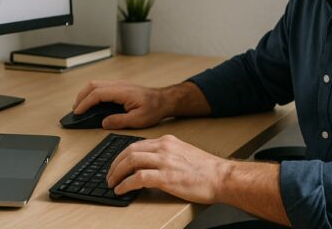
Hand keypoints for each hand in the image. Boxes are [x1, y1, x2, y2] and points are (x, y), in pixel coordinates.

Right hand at [73, 80, 168, 128]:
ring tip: (80, 107)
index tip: (78, 112)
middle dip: (81, 97)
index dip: (86, 103)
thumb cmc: (154, 109)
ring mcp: (119, 84)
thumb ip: (119, 121)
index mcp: (123, 92)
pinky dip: (92, 93)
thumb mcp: (138, 120)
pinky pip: (102, 86)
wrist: (164, 100)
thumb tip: (104, 123)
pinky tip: (91, 103)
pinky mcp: (120, 87)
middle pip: (93, 85)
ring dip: (86, 94)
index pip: (98, 94)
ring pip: (96, 84)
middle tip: (75, 110)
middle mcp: (119, 85)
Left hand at [107, 134, 229, 203]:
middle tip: (109, 175)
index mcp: (168, 141)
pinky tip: (122, 190)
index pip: (137, 144)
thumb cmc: (206, 169)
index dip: (122, 155)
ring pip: (130, 162)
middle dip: (115, 164)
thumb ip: (167, 154)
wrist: (221, 177)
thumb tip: (149, 164)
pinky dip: (126, 184)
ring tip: (112, 183)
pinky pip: (138, 178)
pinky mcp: (166, 177)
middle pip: (130, 151)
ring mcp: (165, 162)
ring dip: (117, 173)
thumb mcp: (183, 153)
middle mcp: (164, 148)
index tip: (116, 164)